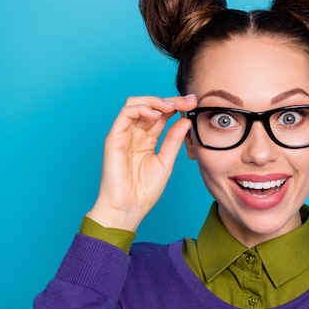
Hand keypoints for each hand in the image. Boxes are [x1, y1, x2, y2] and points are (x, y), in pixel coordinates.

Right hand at [86, 95, 197, 231]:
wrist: (129, 207)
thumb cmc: (144, 190)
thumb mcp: (166, 161)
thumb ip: (174, 140)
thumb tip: (185, 121)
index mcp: (147, 139)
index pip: (162, 115)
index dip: (177, 107)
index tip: (194, 104)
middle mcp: (135, 134)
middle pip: (151, 106)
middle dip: (171, 100)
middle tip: (188, 101)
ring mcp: (124, 134)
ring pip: (136, 104)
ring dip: (155, 101)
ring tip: (171, 107)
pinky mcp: (114, 137)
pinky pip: (125, 114)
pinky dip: (142, 109)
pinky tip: (157, 115)